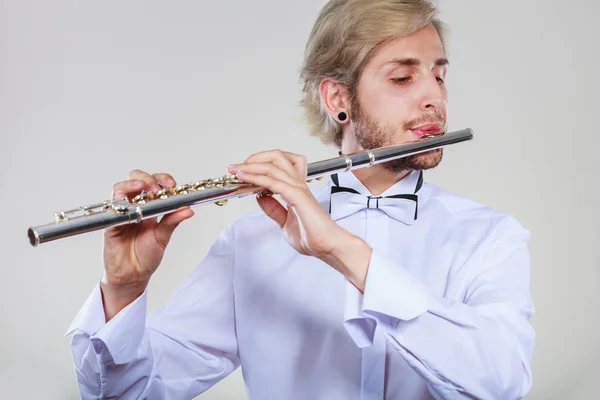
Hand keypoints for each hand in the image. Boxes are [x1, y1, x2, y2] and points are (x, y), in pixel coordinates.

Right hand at [101, 170, 193, 319]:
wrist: (132, 275)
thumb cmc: (147, 255)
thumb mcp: (163, 237)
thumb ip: (172, 222)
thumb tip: (188, 209)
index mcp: (151, 207)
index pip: (156, 184)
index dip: (162, 180)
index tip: (171, 185)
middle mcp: (136, 206)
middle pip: (137, 180)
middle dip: (146, 178)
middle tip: (154, 187)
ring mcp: (122, 212)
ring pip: (121, 189)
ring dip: (130, 185)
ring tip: (140, 188)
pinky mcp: (111, 222)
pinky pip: (112, 209)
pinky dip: (117, 202)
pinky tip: (124, 201)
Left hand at [227, 150, 349, 260]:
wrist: (328, 247)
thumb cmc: (313, 237)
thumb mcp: (285, 222)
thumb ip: (274, 209)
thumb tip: (261, 198)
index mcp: (296, 189)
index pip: (277, 165)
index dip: (257, 165)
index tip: (239, 172)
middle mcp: (298, 184)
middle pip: (276, 157)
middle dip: (254, 158)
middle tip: (237, 168)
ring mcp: (298, 188)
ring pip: (273, 165)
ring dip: (250, 166)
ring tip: (235, 170)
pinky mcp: (298, 196)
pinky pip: (274, 182)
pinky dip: (257, 177)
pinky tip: (245, 179)